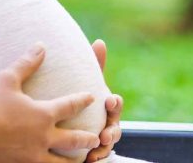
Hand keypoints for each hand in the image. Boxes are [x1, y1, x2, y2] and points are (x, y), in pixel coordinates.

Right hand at [0, 43, 100, 162]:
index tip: (92, 98)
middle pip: (74, 139)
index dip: (83, 100)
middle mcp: (43, 136)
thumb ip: (27, 63)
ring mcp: (33, 154)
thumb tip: (41, 45)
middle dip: (88, 138)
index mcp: (43, 114)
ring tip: (80, 161)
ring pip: (61, 162)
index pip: (71, 106)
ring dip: (72, 161)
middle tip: (97, 138)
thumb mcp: (8, 78)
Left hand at [85, 39, 123, 162]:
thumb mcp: (90, 82)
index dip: (114, 103)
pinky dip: (95, 158)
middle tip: (105, 135)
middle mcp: (109, 122)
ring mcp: (104, 138)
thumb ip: (96, 65)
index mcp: (108, 105)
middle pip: (116, 128)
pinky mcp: (96, 150)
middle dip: (112, 132)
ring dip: (103, 150)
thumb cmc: (87, 98)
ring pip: (108, 146)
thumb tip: (99, 41)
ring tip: (94, 153)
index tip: (109, 100)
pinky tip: (87, 160)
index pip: (116, 104)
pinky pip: (99, 157)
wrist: (76, 120)